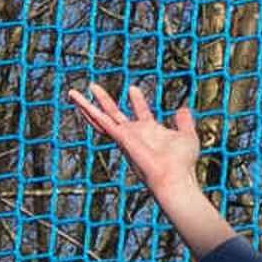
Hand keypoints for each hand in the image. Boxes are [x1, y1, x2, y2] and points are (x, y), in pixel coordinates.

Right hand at [67, 79, 229, 247]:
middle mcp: (134, 134)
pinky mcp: (121, 138)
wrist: (175, 176)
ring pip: (101, 118)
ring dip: (87, 105)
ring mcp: (125, 136)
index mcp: (150, 132)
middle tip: (93, 86)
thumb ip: (184, 122)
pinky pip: (102, 123)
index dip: (137, 101)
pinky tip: (80, 102)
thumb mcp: (187, 136)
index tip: (132, 88)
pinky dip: (90, 112)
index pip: (140, 113)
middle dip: (104, 100)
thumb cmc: (182, 163)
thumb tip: (183, 109)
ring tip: (73, 93)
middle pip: (114, 114)